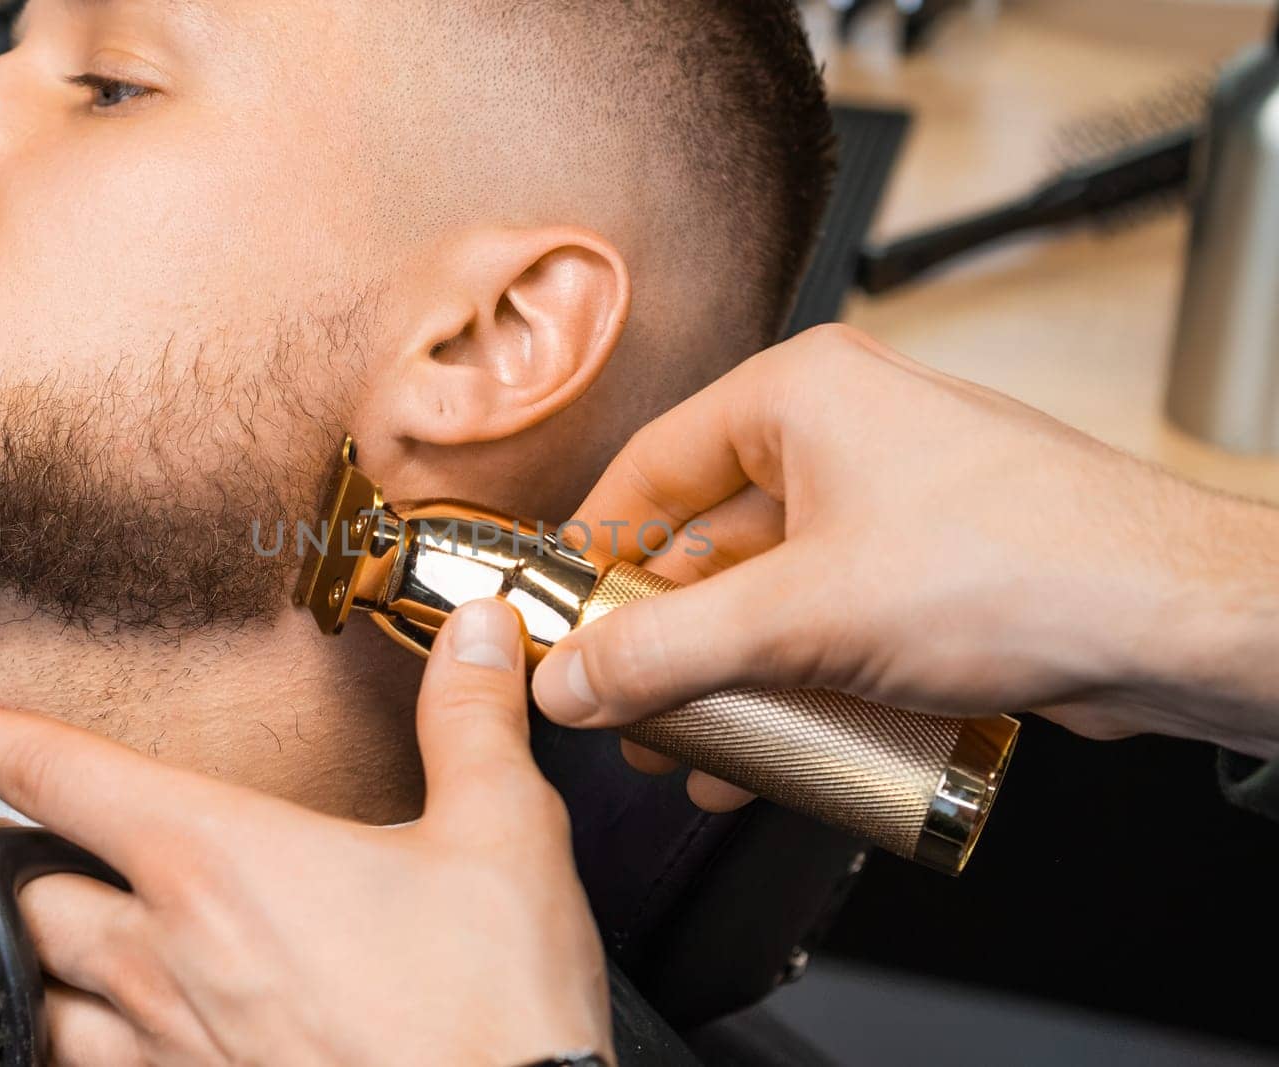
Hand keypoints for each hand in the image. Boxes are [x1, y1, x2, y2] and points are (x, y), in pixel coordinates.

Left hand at [0, 598, 611, 1066]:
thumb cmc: (493, 1003)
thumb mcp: (501, 837)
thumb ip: (472, 719)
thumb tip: (483, 626)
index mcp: (220, 860)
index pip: (63, 776)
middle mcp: (167, 956)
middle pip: (32, 895)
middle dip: (20, 862)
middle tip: (29, 842)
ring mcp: (170, 1050)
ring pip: (43, 998)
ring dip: (42, 960)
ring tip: (60, 941)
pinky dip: (82, 1042)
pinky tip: (119, 1036)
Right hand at [532, 324, 1278, 777]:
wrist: (1172, 619)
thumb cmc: (1020, 565)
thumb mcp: (799, 616)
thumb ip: (663, 652)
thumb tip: (569, 680)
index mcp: (799, 395)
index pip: (651, 465)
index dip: (591, 549)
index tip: (557, 615)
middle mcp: (842, 436)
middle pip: (707, 540)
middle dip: (661, 637)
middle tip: (619, 705)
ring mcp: (890, 502)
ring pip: (768, 592)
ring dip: (721, 675)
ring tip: (680, 746)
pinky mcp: (927, 567)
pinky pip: (825, 623)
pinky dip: (786, 682)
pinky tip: (758, 753)